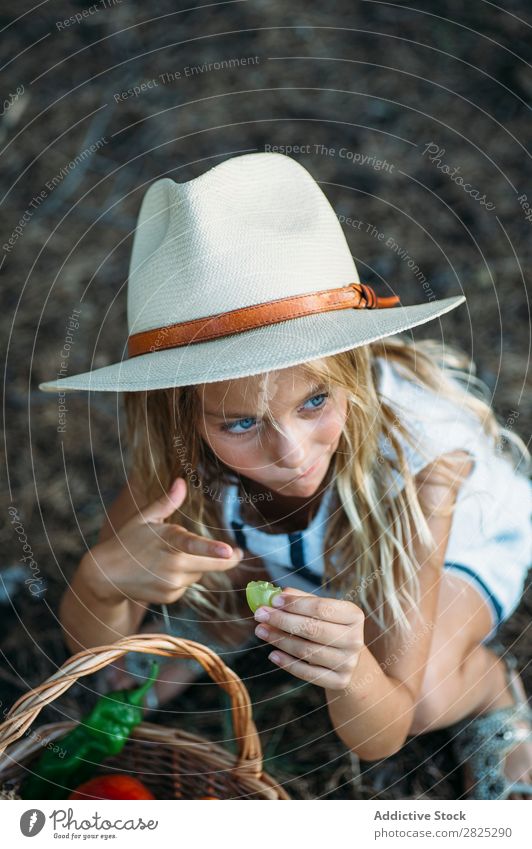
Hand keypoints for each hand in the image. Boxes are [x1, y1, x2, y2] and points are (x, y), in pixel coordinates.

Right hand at [84, 477, 243, 605]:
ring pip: (199, 573)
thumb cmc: (127, 540)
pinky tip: (164, 572)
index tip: (231, 552)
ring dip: (195, 565)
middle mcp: (172, 565)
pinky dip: (183, 578)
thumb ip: (167, 502)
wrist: (106, 575)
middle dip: (226, 559)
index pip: (193, 545)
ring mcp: (171, 584)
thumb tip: (181, 481)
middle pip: (211, 565)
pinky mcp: (170, 596)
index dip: (213, 549)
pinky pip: (187, 585)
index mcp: (168, 541)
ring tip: (171, 557)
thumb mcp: (145, 517)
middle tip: (236, 553)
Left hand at [253, 587, 364, 690]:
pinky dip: (288, 663)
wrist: (349, 658)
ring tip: (261, 631)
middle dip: (282, 621)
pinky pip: (308, 673)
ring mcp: (348, 662)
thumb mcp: (322, 609)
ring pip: (307, 651)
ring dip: (280, 640)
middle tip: (260, 615)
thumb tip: (277, 594)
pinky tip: (272, 654)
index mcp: (354, 615)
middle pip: (313, 629)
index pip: (321, 607)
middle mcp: (355, 639)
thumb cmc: (330, 626)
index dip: (295, 604)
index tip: (272, 601)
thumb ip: (301, 599)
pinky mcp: (340, 681)